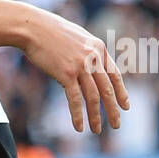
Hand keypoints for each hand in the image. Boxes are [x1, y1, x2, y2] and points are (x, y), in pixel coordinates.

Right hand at [23, 10, 129, 133]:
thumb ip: (87, 53)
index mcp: (98, 48)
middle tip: (116, 125)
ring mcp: (81, 66)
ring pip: (93, 97)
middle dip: (113, 110)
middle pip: (107, 89)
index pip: (115, 75)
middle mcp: (93, 58)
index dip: (121, 92)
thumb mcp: (77, 38)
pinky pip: (75, 99)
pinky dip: (78, 115)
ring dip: (95, 116)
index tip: (125, 106)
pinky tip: (79, 127)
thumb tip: (89, 70)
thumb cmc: (50, 31)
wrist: (32, 27)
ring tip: (96, 130)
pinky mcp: (66, 74)